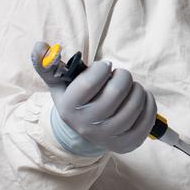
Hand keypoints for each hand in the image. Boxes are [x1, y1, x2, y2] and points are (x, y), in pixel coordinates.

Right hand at [32, 42, 156, 154]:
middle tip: (120, 75)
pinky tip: (142, 97)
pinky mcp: (128, 143)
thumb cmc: (75, 100)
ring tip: (131, 87)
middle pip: (116, 93)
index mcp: (69, 109)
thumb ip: (47, 64)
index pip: (88, 84)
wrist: (85, 132)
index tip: (105, 66)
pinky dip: (149, 103)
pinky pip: (147, 119)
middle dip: (123, 76)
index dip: (102, 69)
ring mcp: (108, 137)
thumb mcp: (59, 84)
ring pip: (134, 106)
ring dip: (137, 89)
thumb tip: (40, 46)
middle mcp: (87, 125)